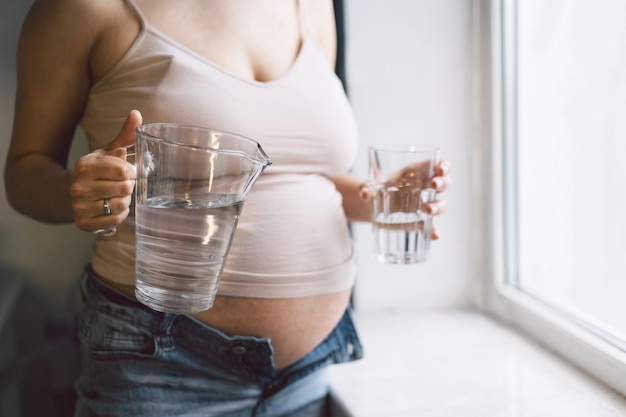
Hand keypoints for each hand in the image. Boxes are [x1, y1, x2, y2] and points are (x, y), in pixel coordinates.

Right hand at [71, 110, 141, 233]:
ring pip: (122, 205)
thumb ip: (124, 134)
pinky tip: (112, 208)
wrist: (69, 195)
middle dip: (129, 187)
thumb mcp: (108, 152)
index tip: (128, 172)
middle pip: (125, 188)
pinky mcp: (84, 223)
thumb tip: (137, 114)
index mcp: (86, 165)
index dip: (132, 172)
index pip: (123, 170)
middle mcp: (79, 185)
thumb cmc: (97, 171)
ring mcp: (79, 206)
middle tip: (122, 185)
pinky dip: (120, 215)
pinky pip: (115, 220)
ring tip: (116, 195)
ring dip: (126, 201)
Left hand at [359, 159, 450, 239]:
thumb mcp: (369, 186)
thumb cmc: (375, 189)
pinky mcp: (419, 222)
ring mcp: (424, 205)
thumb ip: (366, 188)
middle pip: (444, 183)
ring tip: (428, 210)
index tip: (441, 169)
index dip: (444, 166)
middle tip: (434, 184)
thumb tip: (364, 194)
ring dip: (439, 206)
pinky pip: (431, 226)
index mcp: (416, 173)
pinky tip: (434, 235)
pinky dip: (434, 231)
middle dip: (443, 182)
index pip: (437, 166)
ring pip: (441, 204)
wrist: (370, 207)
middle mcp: (424, 188)